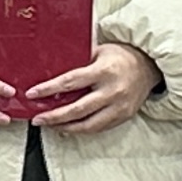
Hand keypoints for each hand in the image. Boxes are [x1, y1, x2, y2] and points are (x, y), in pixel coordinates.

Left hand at [31, 39, 163, 136]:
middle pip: (77, 109)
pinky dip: (81, 129)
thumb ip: (79, 60)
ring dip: (65, 127)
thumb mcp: (99, 51)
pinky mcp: (124, 116)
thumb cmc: (121, 55)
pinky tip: (68, 128)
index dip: (49, 89)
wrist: (149, 66)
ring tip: (49, 125)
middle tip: (37, 119)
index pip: (71, 82)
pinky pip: (99, 128)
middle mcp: (112, 91)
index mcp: (104, 71)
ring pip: (88, 124)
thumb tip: (50, 67)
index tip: (32, 94)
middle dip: (54, 116)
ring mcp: (119, 106)